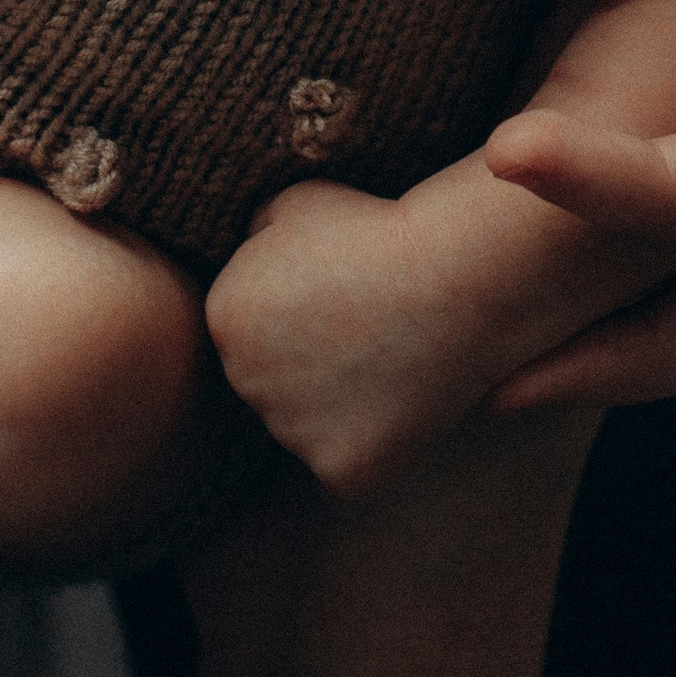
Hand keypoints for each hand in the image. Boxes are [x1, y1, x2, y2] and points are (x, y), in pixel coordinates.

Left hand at [208, 180, 495, 498]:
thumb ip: (252, 241)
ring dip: (336, 406)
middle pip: (270, 385)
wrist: (450, 274)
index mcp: (225, 316)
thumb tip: (243, 261)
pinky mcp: (339, 471)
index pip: (246, 332)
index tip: (337, 295)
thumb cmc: (374, 230)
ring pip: (306, 427)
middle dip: (306, 365)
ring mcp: (291, 432)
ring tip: (386, 361)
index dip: (294, 314)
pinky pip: (346, 463)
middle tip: (362, 332)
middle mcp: (244, 380)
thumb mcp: (292, 205)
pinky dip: (372, 440)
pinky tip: (400, 399)